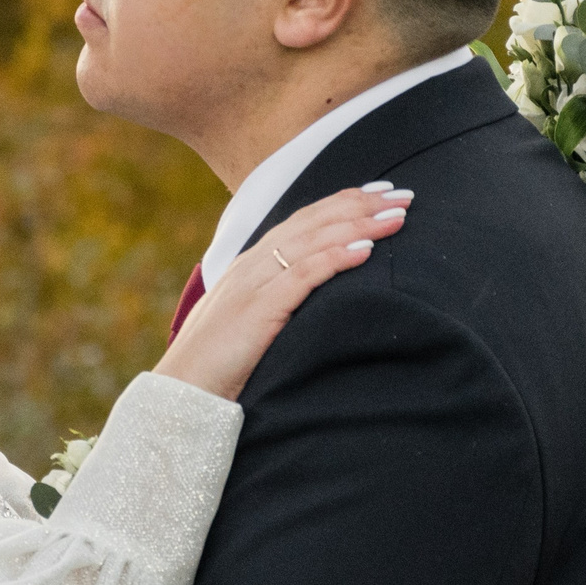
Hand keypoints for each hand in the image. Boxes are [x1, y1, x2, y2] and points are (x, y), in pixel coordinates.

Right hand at [154, 184, 410, 400]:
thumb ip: (274, 303)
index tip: (378, 193)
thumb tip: (309, 301)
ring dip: (359, 225)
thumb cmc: (216, 364)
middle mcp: (253, 264)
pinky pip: (304, 275)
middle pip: (315, 221)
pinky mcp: (259, 308)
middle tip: (403, 194)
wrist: (182, 391)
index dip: (342, 203)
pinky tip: (366, 250)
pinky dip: (337, 258)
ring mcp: (254, 283)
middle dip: (361, 204)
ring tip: (397, 218)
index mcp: (251, 264)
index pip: (304, 221)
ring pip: (314, 240)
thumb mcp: (248, 323)